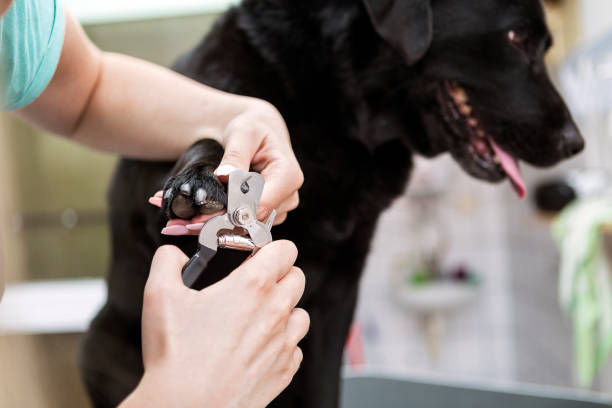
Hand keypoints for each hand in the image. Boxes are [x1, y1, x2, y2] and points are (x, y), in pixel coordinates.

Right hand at [120, 241, 308, 407]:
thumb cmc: (176, 355)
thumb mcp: (159, 295)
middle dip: (279, 275)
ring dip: (284, 310)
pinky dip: (282, 343)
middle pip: (297, 277)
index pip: (286, 249)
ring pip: (300, 313)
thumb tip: (173, 255)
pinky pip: (295, 347)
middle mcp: (276, 312)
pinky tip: (257, 347)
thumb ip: (167, 262)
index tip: (258, 255)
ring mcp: (283, 343)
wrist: (186, 407)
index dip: (272, 248)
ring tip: (256, 317)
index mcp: (253, 286)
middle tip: (253, 285)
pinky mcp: (284, 370)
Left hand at [148, 100, 302, 234]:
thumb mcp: (243, 133)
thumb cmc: (254, 127)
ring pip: (245, 225)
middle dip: (217, 222)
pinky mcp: (266, 212)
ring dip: (215, 224)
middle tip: (182, 223)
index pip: (261, 203)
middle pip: (252, 219)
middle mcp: (288, 196)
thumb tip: (224, 176)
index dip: (232, 212)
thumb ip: (235, 155)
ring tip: (183, 221)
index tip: (201, 217)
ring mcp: (279, 207)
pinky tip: (196, 217)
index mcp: (288, 176)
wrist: (260, 131)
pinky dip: (220, 221)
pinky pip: (243, 222)